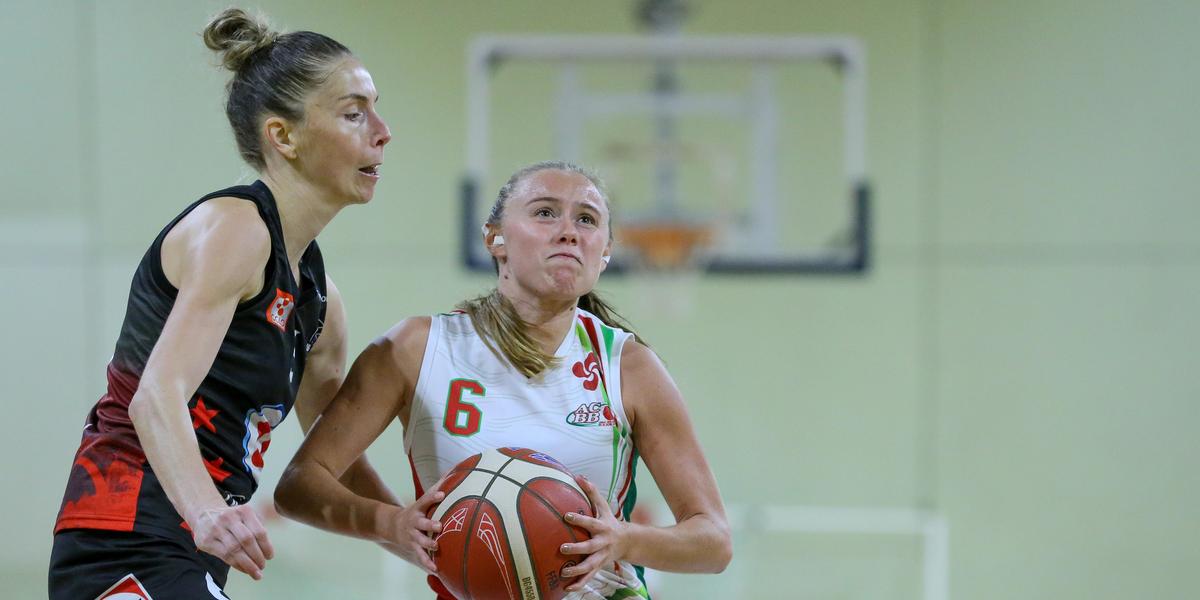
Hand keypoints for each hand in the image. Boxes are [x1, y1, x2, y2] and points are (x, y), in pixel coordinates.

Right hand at [190, 504, 273, 579]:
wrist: (204, 515)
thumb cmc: (233, 519)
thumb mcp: (247, 516)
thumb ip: (259, 528)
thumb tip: (268, 550)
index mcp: (244, 511)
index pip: (259, 531)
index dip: (266, 546)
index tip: (270, 556)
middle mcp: (229, 518)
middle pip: (247, 540)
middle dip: (257, 556)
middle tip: (262, 566)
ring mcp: (216, 529)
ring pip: (234, 550)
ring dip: (247, 564)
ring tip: (255, 572)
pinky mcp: (206, 540)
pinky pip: (224, 556)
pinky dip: (237, 565)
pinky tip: (244, 569)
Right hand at [384, 474, 447, 573]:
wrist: (392, 526)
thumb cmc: (415, 511)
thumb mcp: (422, 500)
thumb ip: (436, 488)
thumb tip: (453, 472)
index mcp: (418, 510)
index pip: (425, 500)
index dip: (433, 497)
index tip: (442, 494)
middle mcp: (415, 523)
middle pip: (422, 524)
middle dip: (430, 525)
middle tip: (440, 526)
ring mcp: (413, 537)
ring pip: (420, 542)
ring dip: (428, 545)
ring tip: (436, 546)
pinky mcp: (413, 548)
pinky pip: (421, 557)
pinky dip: (428, 564)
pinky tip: (437, 570)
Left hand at [560, 476, 627, 592]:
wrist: (627, 542)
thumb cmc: (610, 521)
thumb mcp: (604, 506)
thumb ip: (592, 492)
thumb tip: (579, 476)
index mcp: (603, 527)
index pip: (590, 522)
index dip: (579, 519)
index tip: (566, 515)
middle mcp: (602, 543)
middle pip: (590, 547)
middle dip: (577, 549)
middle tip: (562, 548)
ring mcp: (601, 557)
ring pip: (590, 566)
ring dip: (577, 570)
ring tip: (563, 572)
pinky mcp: (599, 567)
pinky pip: (589, 578)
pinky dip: (579, 584)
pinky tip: (566, 589)